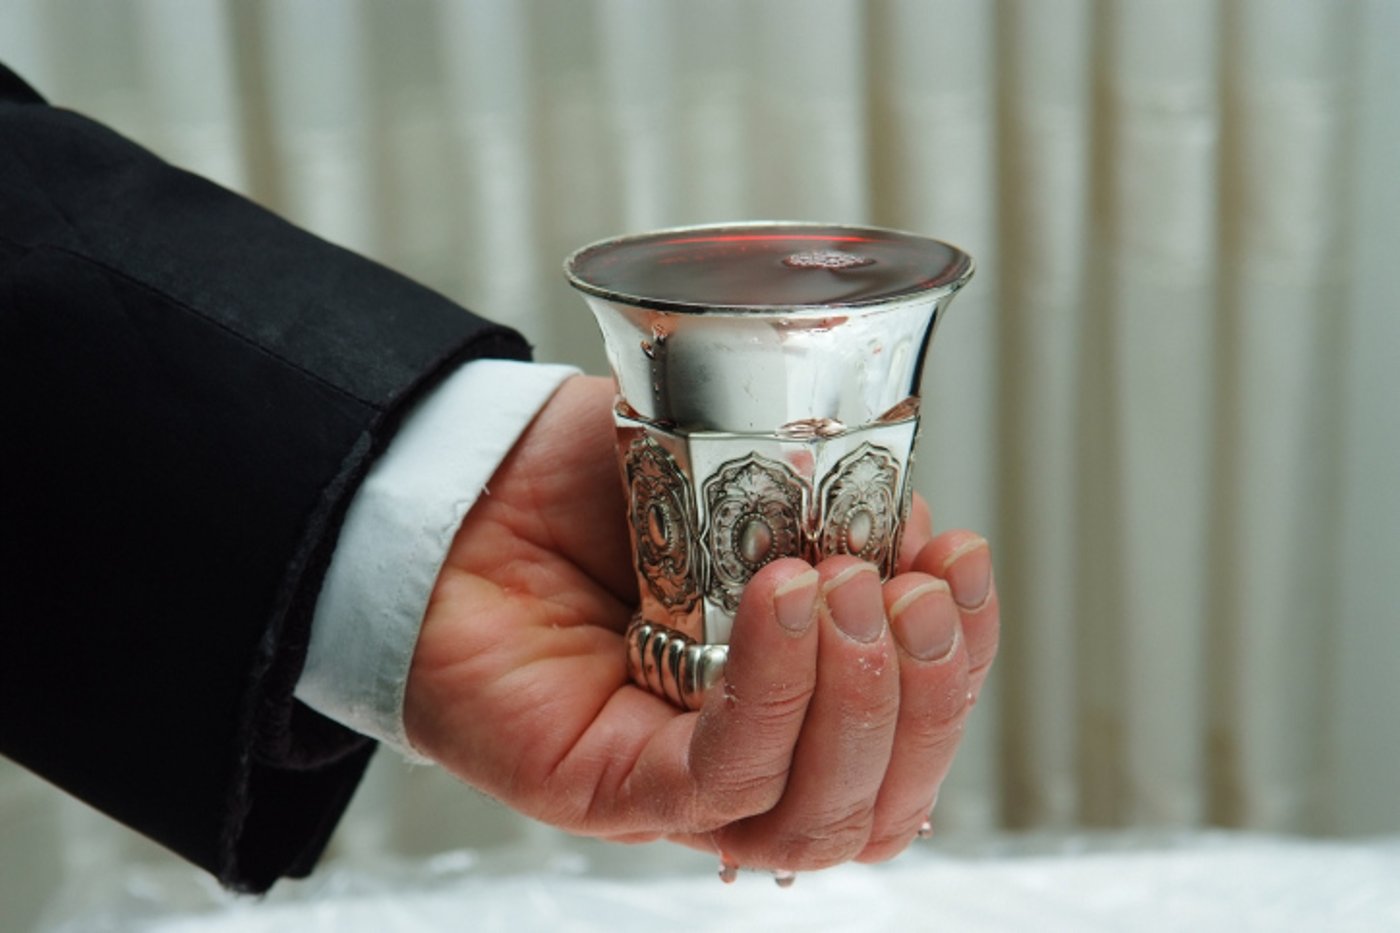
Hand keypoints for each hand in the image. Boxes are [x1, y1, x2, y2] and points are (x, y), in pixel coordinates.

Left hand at [404, 375, 998, 871]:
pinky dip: (775, 693)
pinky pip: (721, 780)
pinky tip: (782, 598)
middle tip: (914, 590)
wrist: (463, 490)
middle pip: (883, 800)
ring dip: (865, 704)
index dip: (962, 662)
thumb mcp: (731, 463)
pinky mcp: (612, 791)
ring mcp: (683, 784)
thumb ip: (827, 497)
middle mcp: (751, 755)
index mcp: (797, 696)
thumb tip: (911, 536)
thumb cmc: (588, 483)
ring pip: (819, 818)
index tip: (960, 559)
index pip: (912, 732)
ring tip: (846, 590)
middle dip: (928, 695)